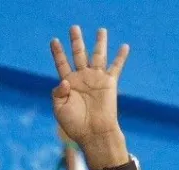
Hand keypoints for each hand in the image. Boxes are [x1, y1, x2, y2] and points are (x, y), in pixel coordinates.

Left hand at [50, 27, 129, 155]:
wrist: (93, 133)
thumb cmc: (74, 125)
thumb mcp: (59, 109)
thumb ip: (57, 93)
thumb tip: (64, 80)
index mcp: (68, 84)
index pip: (62, 63)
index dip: (58, 52)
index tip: (54, 40)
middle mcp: (82, 78)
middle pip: (79, 54)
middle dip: (76, 41)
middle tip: (74, 27)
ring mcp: (96, 79)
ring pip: (98, 56)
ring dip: (100, 43)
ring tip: (101, 30)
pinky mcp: (109, 83)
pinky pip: (116, 67)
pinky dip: (120, 57)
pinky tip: (124, 46)